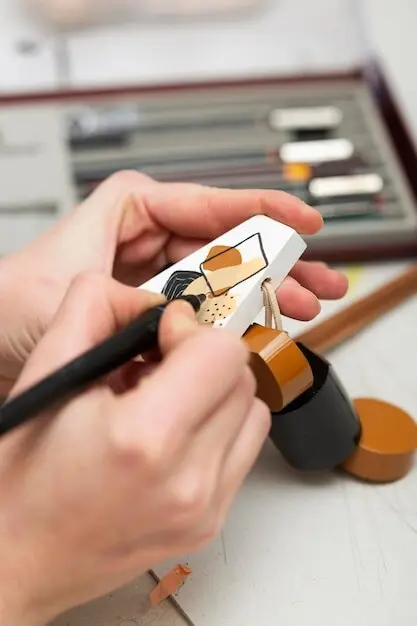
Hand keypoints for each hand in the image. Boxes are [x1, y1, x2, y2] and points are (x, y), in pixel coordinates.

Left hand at [0, 171, 347, 388]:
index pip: (209, 205)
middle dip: (276, 262)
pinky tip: (258, 329)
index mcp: (130, 211)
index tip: (301, 222)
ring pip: (222, 277)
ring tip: (301, 307)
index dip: (262, 211)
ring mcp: (154, 273)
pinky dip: (232, 319)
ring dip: (263, 293)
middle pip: (227, 243)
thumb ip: (134, 300)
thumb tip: (189, 313)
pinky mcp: (154, 306)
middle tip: (316, 280)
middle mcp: (147, 239)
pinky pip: (204, 308)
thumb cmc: (9, 307)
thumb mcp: (71, 293)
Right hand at [0, 273, 268, 623]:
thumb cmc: (24, 478)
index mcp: (144, 437)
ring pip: (252, 412)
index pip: (222, 352)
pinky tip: (176, 433)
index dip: (192, 330)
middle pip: (242, 379)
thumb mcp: (49, 371)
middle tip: (160, 366)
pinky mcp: (209, 523)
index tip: (162, 337)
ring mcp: (204, 509)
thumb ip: (97, 307)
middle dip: (203, 359)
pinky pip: (242, 451)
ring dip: (218, 393)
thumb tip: (152, 300)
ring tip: (169, 401)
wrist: (18, 557)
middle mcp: (186, 480)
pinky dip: (219, 429)